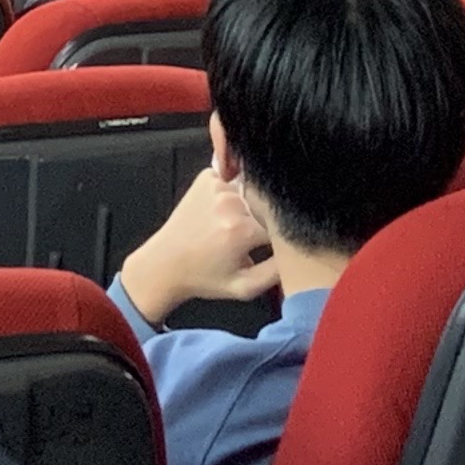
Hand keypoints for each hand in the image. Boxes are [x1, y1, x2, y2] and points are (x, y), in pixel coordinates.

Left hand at [119, 162, 277, 316]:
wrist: (165, 263)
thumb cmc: (204, 278)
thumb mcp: (244, 287)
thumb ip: (277, 272)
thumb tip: (299, 254)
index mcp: (244, 230)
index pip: (283, 225)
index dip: (281, 237)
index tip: (270, 247)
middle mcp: (232, 203)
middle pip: (268, 206)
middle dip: (264, 222)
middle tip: (244, 241)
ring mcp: (218, 186)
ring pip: (253, 192)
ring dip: (249, 207)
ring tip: (229, 228)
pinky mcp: (207, 177)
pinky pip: (234, 181)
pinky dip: (233, 195)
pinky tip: (220, 213)